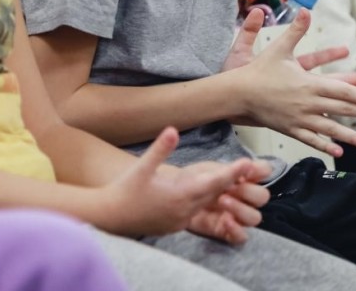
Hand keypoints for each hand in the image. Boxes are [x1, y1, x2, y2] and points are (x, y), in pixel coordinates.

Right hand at [101, 127, 268, 242]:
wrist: (108, 218)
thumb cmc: (124, 190)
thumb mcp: (142, 167)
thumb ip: (161, 148)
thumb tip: (173, 129)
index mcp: (179, 196)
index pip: (214, 183)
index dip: (232, 173)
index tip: (247, 163)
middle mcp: (183, 211)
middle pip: (214, 194)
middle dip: (231, 181)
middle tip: (248, 167)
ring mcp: (179, 221)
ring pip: (206, 204)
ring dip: (218, 192)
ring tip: (233, 178)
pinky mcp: (174, 226)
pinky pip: (196, 212)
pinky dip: (204, 202)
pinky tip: (207, 193)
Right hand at [227, 9, 355, 156]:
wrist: (238, 93)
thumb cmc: (259, 70)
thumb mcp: (279, 48)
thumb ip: (295, 30)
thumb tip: (305, 10)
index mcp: (309, 84)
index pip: (341, 91)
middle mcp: (308, 103)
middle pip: (341, 110)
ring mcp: (299, 119)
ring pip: (330, 130)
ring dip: (351, 137)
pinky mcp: (290, 129)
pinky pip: (311, 139)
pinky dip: (326, 146)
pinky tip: (340, 151)